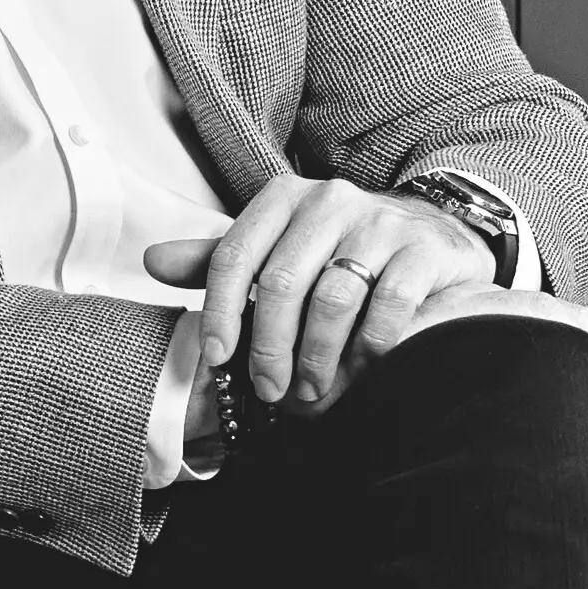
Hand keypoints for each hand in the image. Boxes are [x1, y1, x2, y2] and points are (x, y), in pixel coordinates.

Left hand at [140, 172, 493, 415]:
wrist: (434, 234)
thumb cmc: (342, 250)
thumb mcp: (279, 247)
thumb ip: (219, 258)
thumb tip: (153, 262)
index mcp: (285, 197)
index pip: (236, 255)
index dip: (221, 312)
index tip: (219, 359)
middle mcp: (331, 200)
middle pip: (281, 283)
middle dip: (270, 349)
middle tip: (271, 392)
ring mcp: (381, 222)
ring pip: (332, 299)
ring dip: (317, 358)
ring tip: (313, 392)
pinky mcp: (424, 250)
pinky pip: (387, 308)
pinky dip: (368, 350)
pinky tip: (361, 372)